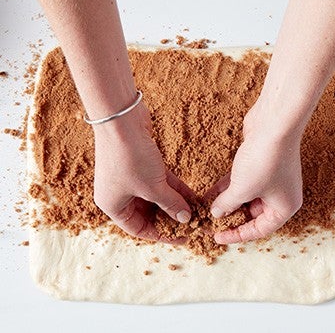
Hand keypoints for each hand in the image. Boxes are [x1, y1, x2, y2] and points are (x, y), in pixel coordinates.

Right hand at [92, 102, 193, 242]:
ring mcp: (130, 178)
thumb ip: (170, 205)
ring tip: (198, 211)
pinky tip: (193, 196)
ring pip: (157, 197)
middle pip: (149, 214)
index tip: (183, 238)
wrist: (122, 119)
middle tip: (193, 224)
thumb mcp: (153, 187)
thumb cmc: (130, 156)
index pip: (139, 229)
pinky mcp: (141, 164)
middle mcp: (119, 194)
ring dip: (176, 203)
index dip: (162, 235)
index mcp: (113, 206)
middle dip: (171, 218)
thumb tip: (186, 219)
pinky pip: (160, 182)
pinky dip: (175, 189)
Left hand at [209, 106, 303, 243]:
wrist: (275, 123)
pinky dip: (228, 188)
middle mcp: (281, 195)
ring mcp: (272, 179)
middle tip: (209, 223)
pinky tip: (209, 193)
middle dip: (230, 218)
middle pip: (253, 214)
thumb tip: (216, 213)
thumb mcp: (242, 189)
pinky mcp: (261, 164)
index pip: (259, 230)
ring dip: (227, 202)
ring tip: (205, 209)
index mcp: (284, 207)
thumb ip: (227, 204)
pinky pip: (243, 182)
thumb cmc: (265, 160)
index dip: (237, 235)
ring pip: (246, 197)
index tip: (217, 237)